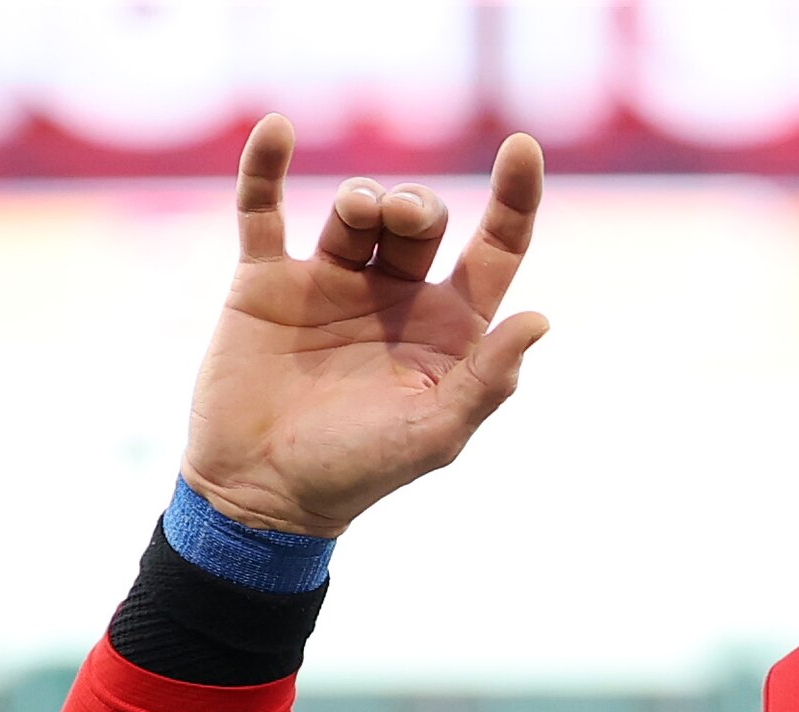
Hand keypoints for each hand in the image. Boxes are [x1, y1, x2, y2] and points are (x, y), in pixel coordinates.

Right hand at [182, 117, 550, 540]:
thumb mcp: (433, 436)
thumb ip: (487, 381)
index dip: (515, 199)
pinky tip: (276, 129)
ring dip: (363, 201)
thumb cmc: (355, 473)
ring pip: (357, 211)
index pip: (495, 248)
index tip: (521, 148)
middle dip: (417, 207)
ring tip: (358, 214)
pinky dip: (266, 167)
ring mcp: (328, 283)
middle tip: (401, 220)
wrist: (259, 495)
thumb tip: (539, 318)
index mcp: (446, 329)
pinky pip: (264, 209)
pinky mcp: (266, 281)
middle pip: (423, 220)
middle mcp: (393, 297)